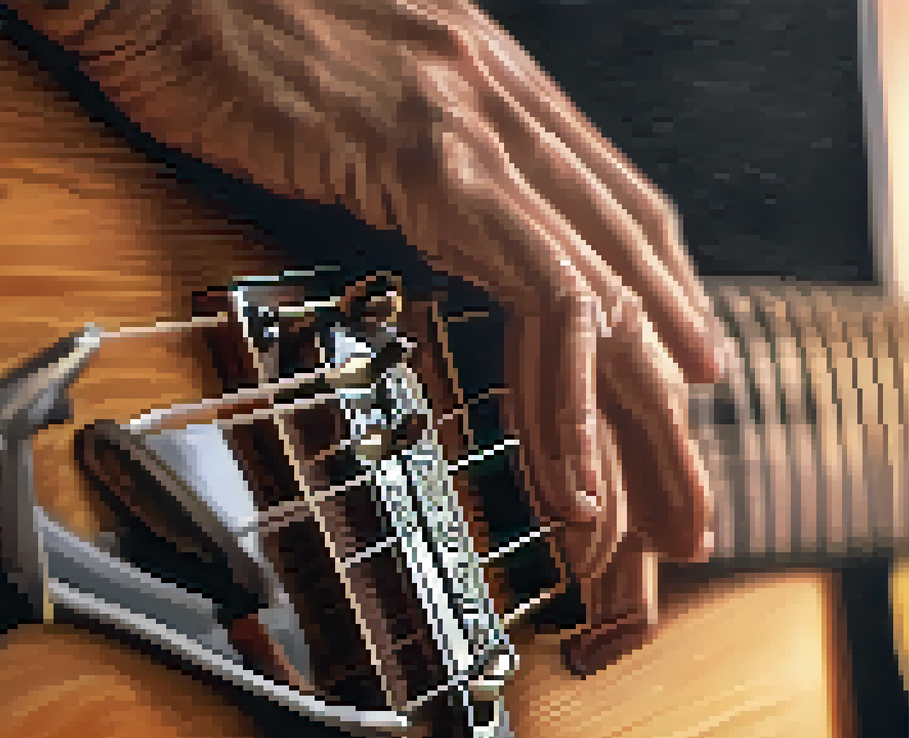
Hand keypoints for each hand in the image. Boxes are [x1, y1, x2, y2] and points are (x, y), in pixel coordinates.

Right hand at [4, 0, 726, 582]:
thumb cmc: (216, 24)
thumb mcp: (344, 93)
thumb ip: (410, 153)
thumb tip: (424, 220)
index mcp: (490, 86)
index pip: (618, 207)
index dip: (668, 297)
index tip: (692, 372)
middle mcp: (504, 98)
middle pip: (633, 262)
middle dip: (672, 390)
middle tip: (689, 496)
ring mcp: (475, 122)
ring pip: (605, 290)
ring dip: (633, 420)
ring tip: (638, 516)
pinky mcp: (426, 155)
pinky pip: (536, 290)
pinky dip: (563, 394)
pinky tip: (567, 465)